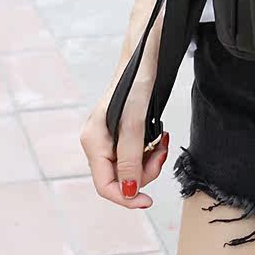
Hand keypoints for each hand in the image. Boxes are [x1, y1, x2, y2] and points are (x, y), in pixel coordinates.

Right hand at [80, 61, 168, 209]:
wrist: (144, 53)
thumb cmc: (136, 82)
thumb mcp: (134, 123)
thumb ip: (130, 158)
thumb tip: (129, 192)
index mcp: (94, 142)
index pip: (105, 186)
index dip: (126, 198)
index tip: (149, 201)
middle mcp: (97, 143)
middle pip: (120, 178)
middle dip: (145, 172)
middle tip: (160, 153)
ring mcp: (109, 138)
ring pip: (131, 167)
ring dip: (150, 161)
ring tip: (161, 141)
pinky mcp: (121, 132)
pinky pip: (136, 154)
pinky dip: (150, 151)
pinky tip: (158, 137)